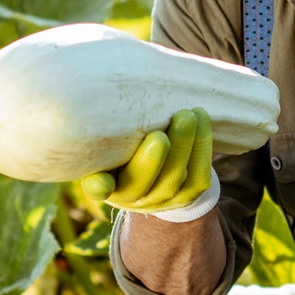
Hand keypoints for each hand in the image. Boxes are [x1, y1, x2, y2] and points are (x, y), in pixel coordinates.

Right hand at [79, 108, 213, 212]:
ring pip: (174, 178)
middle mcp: (132, 197)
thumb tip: (93, 96)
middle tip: (160, 134)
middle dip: (153, 160)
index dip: (99, 186)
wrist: (158, 161)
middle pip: (142, 182)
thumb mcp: (109, 135)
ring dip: (184, 146)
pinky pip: (199, 175)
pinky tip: (201, 120)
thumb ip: (102, 127)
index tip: (103, 183)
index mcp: (104, 182)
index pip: (98, 187)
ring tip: (189, 115)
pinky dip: (201, 146)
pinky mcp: (189, 194)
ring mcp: (162, 198)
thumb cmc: (125, 139)